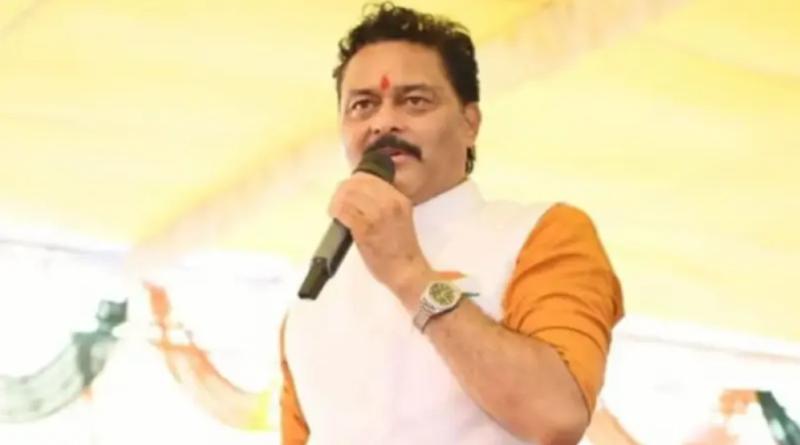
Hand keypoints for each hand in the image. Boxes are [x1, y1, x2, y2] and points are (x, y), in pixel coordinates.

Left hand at [328, 172, 435, 308]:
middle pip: (357, 183)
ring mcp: (377, 214)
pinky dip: (336, 212)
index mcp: (399, 198)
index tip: (347, 192)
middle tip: (338, 202)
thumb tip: (359, 195)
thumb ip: (383, 204)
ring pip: (348, 195)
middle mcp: (389, 202)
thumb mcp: (399, 217)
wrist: (406, 270)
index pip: (370, 178)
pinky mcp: (365, 228)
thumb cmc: (401, 248)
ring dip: (337, 201)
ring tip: (335, 210)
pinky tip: (335, 217)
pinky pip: (344, 211)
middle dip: (343, 190)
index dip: (354, 183)